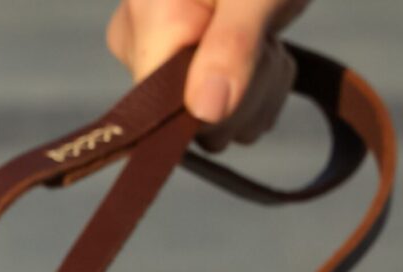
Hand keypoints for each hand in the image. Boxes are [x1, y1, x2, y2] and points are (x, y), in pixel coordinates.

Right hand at [105, 0, 309, 141]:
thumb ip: (233, 43)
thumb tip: (206, 110)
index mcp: (147, 14)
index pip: (166, 108)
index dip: (214, 101)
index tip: (251, 51)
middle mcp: (137, 43)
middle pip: (194, 124)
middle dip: (246, 90)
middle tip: (265, 32)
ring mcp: (156, 61)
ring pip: (215, 126)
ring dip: (259, 88)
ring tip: (264, 29)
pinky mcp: (180, 73)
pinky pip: (224, 117)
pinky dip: (257, 89)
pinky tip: (258, 43)